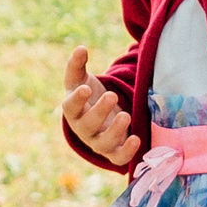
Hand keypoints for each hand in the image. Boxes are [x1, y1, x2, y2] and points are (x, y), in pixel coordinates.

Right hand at [62, 46, 142, 167]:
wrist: (100, 115)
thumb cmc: (89, 95)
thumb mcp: (81, 79)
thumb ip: (78, 65)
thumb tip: (81, 48)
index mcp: (74, 110)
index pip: (70, 107)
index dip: (77, 99)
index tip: (86, 88)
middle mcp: (84, 129)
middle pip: (87, 125)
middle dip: (99, 111)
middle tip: (111, 95)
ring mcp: (98, 142)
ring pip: (103, 143)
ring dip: (114, 131)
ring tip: (125, 115)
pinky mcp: (114, 151)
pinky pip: (118, 158)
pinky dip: (127, 152)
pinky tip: (136, 139)